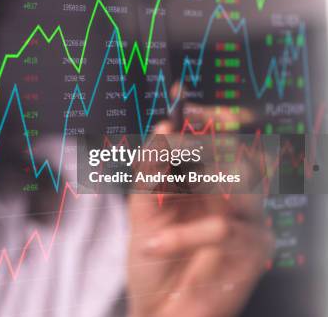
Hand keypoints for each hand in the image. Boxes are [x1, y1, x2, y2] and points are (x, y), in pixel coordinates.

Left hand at [126, 106, 273, 316]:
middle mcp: (230, 197)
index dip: (209, 118)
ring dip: (193, 187)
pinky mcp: (253, 251)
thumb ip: (150, 166)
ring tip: (157, 209)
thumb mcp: (141, 207)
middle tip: (173, 146)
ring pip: (240, 180)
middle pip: (239, 152)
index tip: (185, 100)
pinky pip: (224, 227)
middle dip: (206, 143)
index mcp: (204, 183)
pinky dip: (183, 235)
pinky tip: (154, 245)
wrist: (156, 309)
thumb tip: (164, 126)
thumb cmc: (150, 259)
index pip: (218, 140)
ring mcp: (246, 222)